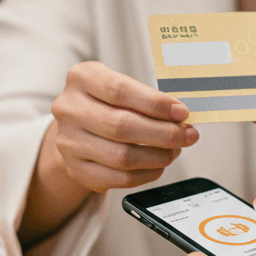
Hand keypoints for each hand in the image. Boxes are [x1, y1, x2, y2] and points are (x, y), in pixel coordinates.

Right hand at [19, 61, 197, 244]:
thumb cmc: (107, 102)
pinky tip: (158, 165)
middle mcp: (69, 108)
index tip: (181, 112)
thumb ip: (147, 98)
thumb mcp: (122, 87)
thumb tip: (181, 116)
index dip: (155, 103)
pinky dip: (145, 174)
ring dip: (157, 156)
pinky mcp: (75, 169)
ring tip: (175, 150)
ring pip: (120, 156)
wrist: (77, 127)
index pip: (120, 90)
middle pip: (121, 126)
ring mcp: (68, 141)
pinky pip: (117, 178)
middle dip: (163, 134)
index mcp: (82, 78)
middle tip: (188, 135)